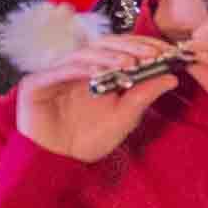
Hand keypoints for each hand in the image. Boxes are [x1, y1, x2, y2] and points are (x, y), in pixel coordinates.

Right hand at [13, 34, 177, 160]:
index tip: (167, 50)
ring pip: (84, 53)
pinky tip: (101, 73)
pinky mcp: (36, 83)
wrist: (58, 163)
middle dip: (129, 47)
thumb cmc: (89, 140)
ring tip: (130, 64)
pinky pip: (61, 70)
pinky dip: (83, 68)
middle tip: (152, 53)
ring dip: (108, 56)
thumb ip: (144, 96)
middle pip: (104, 44)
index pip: (120, 48)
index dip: (143, 45)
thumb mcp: (125, 117)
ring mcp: (55, 73)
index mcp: (97, 71)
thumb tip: (172, 78)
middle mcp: (76, 67)